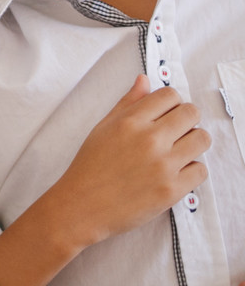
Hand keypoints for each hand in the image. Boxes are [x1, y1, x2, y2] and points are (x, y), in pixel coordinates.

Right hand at [51, 76, 208, 249]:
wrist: (83, 205)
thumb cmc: (91, 165)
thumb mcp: (103, 127)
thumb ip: (127, 102)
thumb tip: (144, 80)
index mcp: (129, 121)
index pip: (169, 95)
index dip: (171, 103)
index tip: (167, 113)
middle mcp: (149, 139)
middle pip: (191, 113)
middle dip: (187, 120)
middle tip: (176, 132)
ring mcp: (162, 165)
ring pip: (202, 139)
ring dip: (193, 143)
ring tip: (178, 151)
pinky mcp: (172, 190)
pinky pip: (201, 170)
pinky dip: (192, 170)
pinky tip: (175, 172)